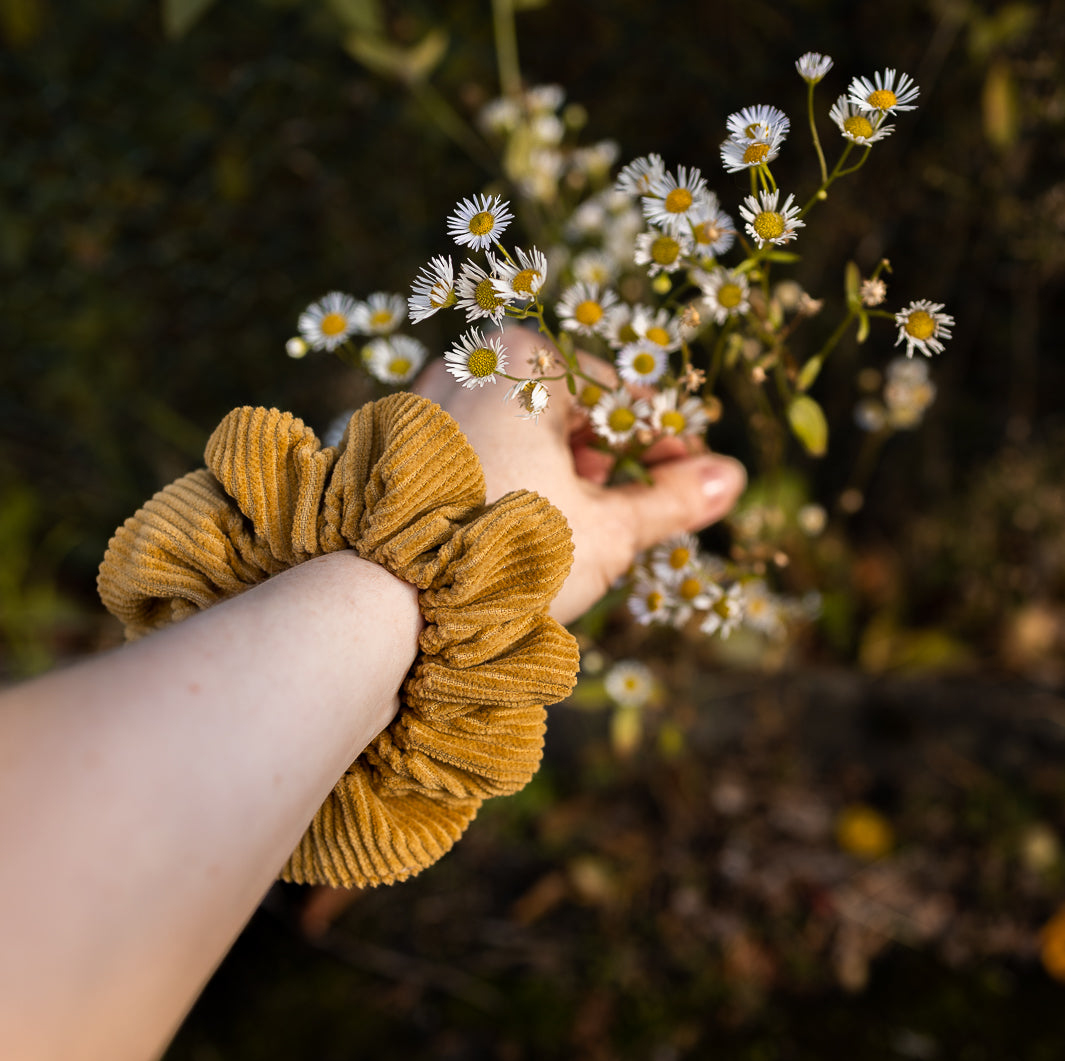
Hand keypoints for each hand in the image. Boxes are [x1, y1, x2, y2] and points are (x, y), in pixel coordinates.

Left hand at [413, 325, 745, 623]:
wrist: (382, 600)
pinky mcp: (395, 442)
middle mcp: (467, 362)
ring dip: (559, 474)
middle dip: (608, 462)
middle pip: (568, 409)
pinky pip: (473, 449)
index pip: (623, 397)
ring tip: (571, 528)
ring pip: (518, 430)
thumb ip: (670, 500)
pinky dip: (507, 478)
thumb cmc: (502, 554)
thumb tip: (730, 479)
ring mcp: (423, 400)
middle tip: (629, 513)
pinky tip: (514, 528)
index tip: (693, 482)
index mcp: (524, 360)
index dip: (668, 444)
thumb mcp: (605, 530)